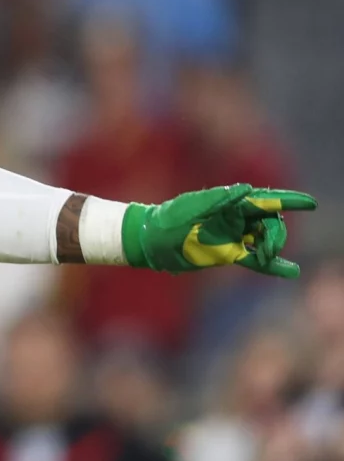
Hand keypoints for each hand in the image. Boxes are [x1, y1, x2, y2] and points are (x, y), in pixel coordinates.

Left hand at [124, 184, 316, 277]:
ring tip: (267, 257)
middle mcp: (235, 218)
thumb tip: (246, 189)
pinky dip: (272, 266)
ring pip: (264, 240)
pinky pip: (254, 260)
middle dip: (276, 234)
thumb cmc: (168, 219)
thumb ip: (219, 199)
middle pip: (269, 223)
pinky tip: (291, 271)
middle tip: (268, 248)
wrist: (151, 242)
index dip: (288, 201)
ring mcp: (232, 237)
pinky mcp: (227, 254)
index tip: (309, 204)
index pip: (265, 200)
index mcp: (229, 203)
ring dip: (273, 248)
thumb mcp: (191, 207)